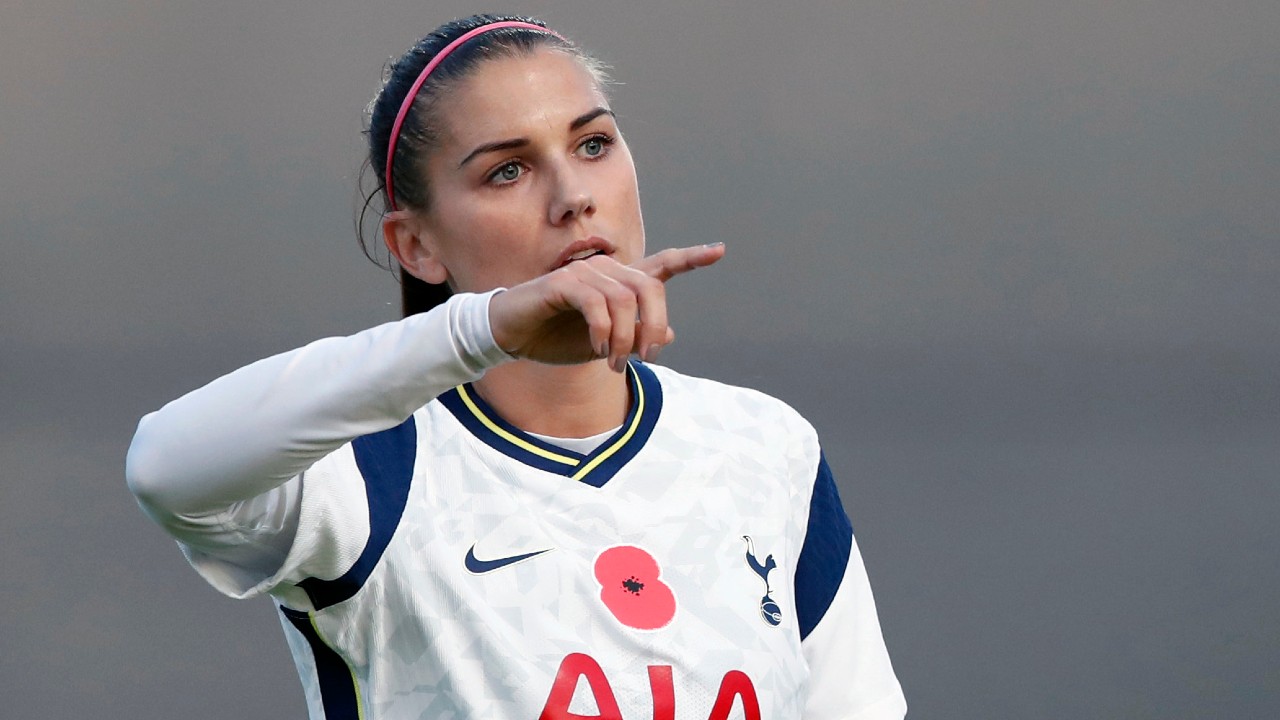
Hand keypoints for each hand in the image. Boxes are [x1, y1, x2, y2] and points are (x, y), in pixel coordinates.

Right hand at [488, 243, 725, 370]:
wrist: (512, 336)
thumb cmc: (555, 337)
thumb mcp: (604, 344)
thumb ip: (635, 336)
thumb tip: (672, 335)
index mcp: (619, 284)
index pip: (661, 265)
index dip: (691, 258)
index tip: (719, 251)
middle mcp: (607, 271)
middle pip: (651, 287)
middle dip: (655, 326)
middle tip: (645, 359)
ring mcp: (585, 273)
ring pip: (626, 299)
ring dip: (626, 338)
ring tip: (615, 363)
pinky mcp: (564, 282)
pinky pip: (597, 303)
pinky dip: (604, 331)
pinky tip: (599, 348)